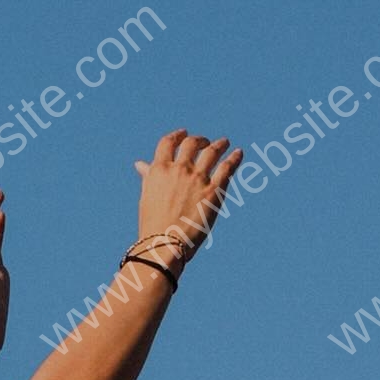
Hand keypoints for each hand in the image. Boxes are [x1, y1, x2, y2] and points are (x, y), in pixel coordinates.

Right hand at [133, 131, 241, 264]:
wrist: (163, 245)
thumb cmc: (152, 226)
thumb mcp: (146, 197)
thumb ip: (148, 177)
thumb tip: (140, 164)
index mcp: (159, 170)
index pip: (168, 143)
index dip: (177, 136)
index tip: (183, 134)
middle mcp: (179, 169)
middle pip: (192, 144)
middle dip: (199, 140)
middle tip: (204, 143)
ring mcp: (197, 179)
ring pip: (212, 151)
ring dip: (219, 144)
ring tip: (224, 143)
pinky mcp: (214, 191)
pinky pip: (227, 168)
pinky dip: (234, 158)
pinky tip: (239, 153)